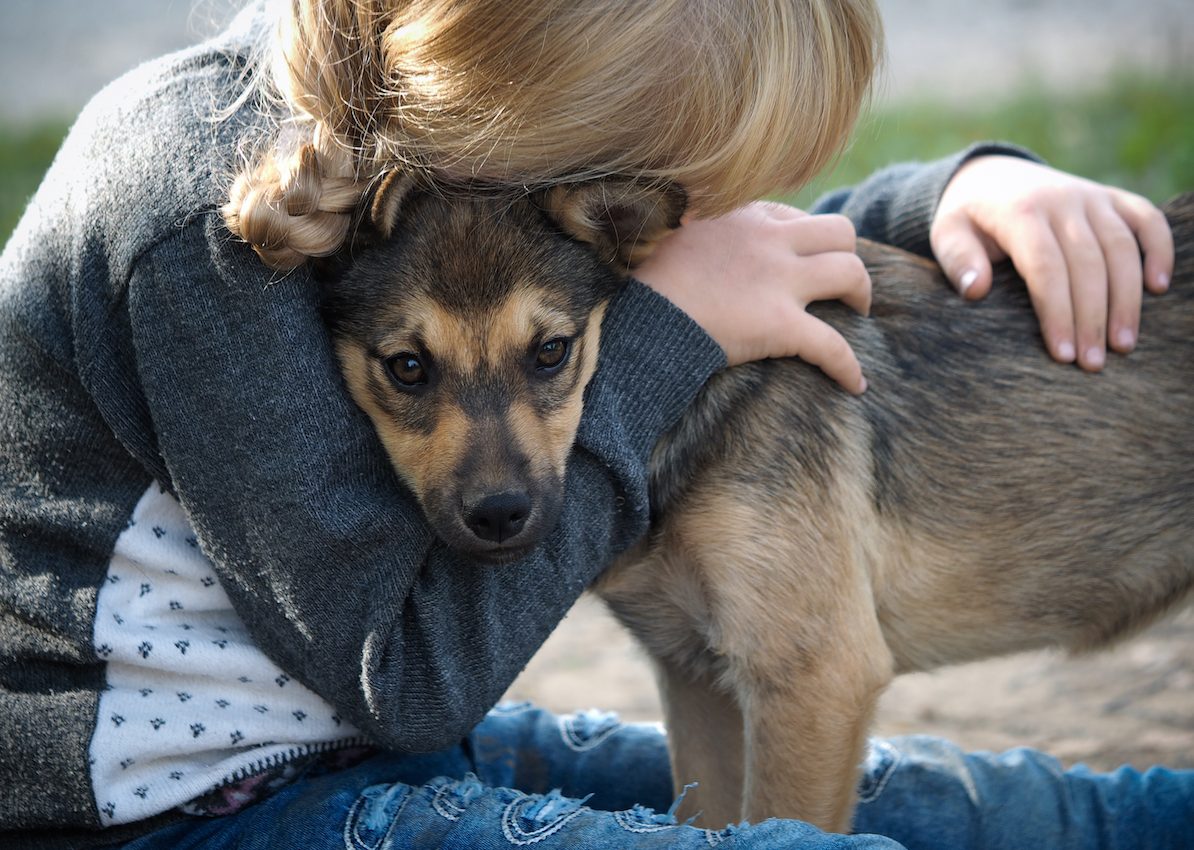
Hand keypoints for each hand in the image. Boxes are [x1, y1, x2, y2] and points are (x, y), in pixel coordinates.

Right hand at [634, 202, 871, 391]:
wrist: (643, 320)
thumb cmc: (648, 286)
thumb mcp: (674, 238)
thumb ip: (699, 230)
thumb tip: (696, 230)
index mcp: (743, 219)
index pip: (795, 216)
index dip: (806, 240)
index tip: (802, 261)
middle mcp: (770, 242)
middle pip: (840, 232)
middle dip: (849, 256)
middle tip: (843, 285)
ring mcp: (780, 282)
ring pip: (852, 274)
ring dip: (861, 295)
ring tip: (859, 315)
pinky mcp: (781, 326)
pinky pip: (833, 346)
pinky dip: (849, 367)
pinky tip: (856, 384)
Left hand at [931, 156, 1173, 370]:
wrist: (991, 176)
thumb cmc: (968, 219)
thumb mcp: (947, 234)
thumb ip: (958, 261)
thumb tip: (977, 290)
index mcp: (1020, 212)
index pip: (1045, 266)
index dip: (1056, 311)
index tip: (1061, 354)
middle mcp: (1061, 200)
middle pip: (1087, 264)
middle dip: (1092, 317)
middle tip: (1093, 364)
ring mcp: (1091, 197)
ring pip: (1121, 247)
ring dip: (1126, 299)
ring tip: (1123, 345)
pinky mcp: (1111, 198)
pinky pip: (1146, 219)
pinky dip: (1159, 249)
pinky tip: (1158, 288)